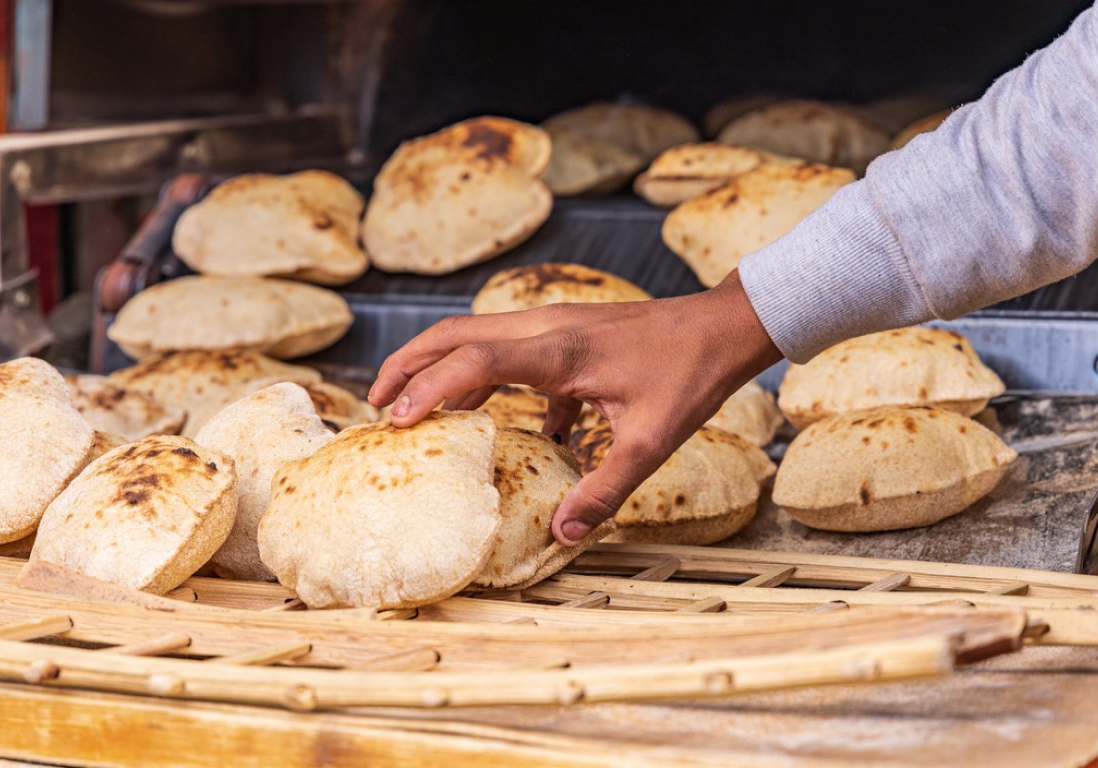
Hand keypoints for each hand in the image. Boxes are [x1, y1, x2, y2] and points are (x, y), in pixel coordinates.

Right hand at [367, 274, 782, 544]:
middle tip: (373, 406)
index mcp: (557, 350)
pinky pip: (507, 350)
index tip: (393, 421)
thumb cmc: (690, 376)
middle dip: (407, 365)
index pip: (472, 358)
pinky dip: (483, 377)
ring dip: (437, 367)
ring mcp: (552, 326)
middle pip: (453, 333)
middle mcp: (544, 328)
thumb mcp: (651, 443)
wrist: (723, 326)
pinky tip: (494, 420)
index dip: (427, 387)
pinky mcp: (564, 334)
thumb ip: (605, 490)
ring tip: (409, 408)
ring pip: (474, 335)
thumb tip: (563, 534)